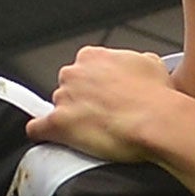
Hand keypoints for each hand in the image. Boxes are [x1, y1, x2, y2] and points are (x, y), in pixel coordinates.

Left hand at [25, 47, 177, 162]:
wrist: (156, 121)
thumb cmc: (157, 97)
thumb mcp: (152, 65)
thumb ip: (134, 62)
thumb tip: (137, 67)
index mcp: (93, 57)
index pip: (83, 70)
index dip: (94, 86)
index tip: (103, 96)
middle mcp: (74, 73)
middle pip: (68, 88)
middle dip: (81, 101)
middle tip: (101, 116)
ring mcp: (63, 98)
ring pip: (57, 108)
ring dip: (69, 119)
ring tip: (91, 133)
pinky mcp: (58, 124)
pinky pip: (37, 129)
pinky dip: (42, 134)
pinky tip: (49, 139)